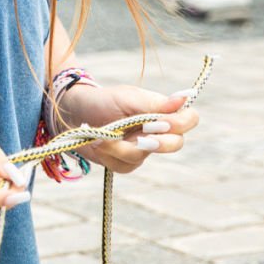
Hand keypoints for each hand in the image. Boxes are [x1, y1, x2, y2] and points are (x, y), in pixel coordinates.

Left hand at [53, 82, 199, 174]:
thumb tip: (186, 97)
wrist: (74, 114)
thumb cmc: (103, 100)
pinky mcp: (125, 163)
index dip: (180, 124)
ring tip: (103, 134)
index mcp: (161, 111)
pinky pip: (126, 166)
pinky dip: (110, 154)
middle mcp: (156, 132)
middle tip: (140, 139)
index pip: (189, 119)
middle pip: (176, 144)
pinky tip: (100, 143)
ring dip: (121, 146)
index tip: (157, 122)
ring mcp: (142, 149)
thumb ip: (156, 103)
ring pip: (144, 157)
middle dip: (157, 143)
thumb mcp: (128, 98)